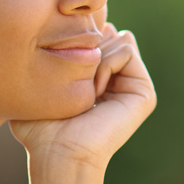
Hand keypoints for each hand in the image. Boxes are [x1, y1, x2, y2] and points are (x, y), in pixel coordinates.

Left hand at [10, 24, 155, 172]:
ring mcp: (132, 86)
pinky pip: (127, 50)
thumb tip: (56, 33)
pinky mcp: (144, 93)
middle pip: (110, 32)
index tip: (61, 67)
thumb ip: (50, 58)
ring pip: (120, 38)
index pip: (96, 34)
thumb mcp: (39, 85)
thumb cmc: (41, 127)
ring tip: (85, 87)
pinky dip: (106, 64)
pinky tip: (95, 91)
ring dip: (96, 57)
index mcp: (98, 79)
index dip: (77, 40)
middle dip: (88, 47)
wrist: (58, 152)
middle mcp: (118, 80)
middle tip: (75, 79)